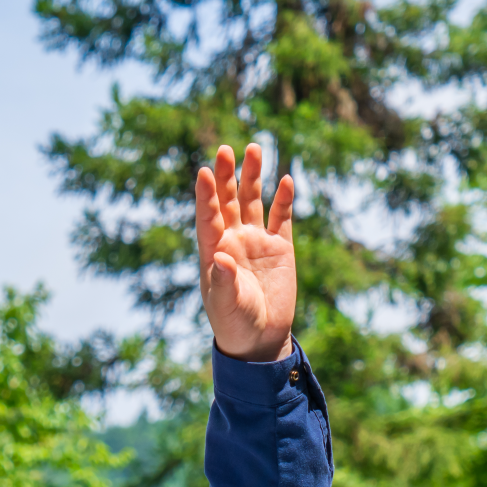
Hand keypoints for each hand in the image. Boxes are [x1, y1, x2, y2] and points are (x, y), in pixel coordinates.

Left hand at [196, 143, 296, 362]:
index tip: (202, 172)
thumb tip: (219, 257)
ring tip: (253, 148)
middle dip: (226, 176)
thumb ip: (223, 280)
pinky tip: (285, 179)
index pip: (207, 217)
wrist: (261, 337)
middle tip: (224, 150)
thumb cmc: (235, 322)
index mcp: (213, 251)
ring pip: (253, 201)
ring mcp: (256, 241)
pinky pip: (281, 217)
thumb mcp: (226, 304)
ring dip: (252, 177)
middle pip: (228, 200)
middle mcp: (233, 240)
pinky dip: (283, 199)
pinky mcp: (280, 247)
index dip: (205, 195)